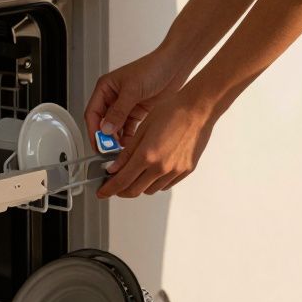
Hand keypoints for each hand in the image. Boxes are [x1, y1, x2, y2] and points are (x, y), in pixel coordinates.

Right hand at [85, 49, 187, 143]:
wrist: (176, 65)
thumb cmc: (154, 67)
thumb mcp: (133, 89)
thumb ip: (119, 111)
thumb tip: (106, 129)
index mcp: (106, 88)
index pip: (93, 113)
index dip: (93, 130)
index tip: (98, 144)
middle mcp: (114, 97)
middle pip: (103, 122)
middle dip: (105, 137)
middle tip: (109, 150)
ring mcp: (126, 105)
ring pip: (116, 127)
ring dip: (116, 138)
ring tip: (120, 150)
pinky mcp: (138, 110)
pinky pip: (129, 127)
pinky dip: (128, 136)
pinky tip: (130, 144)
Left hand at [97, 92, 216, 197]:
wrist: (198, 109)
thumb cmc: (172, 111)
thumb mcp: (143, 129)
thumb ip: (127, 152)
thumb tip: (113, 168)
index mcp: (147, 155)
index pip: (122, 181)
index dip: (109, 189)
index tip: (103, 192)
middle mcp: (161, 167)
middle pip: (134, 191)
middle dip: (121, 191)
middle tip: (115, 185)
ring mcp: (175, 171)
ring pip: (150, 190)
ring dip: (139, 185)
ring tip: (136, 173)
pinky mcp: (186, 171)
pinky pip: (166, 185)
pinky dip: (155, 182)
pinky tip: (153, 171)